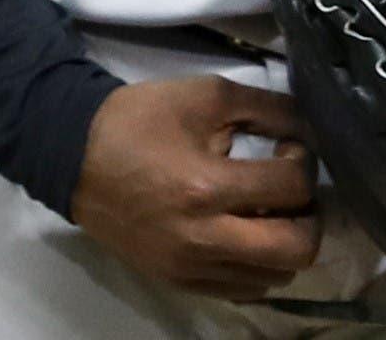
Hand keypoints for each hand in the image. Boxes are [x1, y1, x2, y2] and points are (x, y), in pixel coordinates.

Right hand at [70, 76, 321, 299]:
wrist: (75, 159)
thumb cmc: (141, 121)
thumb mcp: (207, 95)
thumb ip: (268, 107)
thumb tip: (310, 127)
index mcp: (206, 188)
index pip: (291, 188)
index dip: (304, 162)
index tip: (288, 147)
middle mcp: (202, 239)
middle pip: (295, 250)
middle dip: (309, 215)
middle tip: (294, 190)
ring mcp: (190, 268)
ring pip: (274, 276)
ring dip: (285, 242)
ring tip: (269, 210)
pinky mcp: (179, 282)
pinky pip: (242, 289)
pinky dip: (258, 265)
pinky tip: (246, 232)